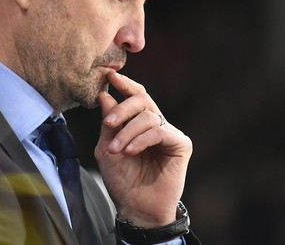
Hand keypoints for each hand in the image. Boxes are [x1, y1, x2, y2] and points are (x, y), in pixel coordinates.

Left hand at [94, 72, 192, 227]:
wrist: (135, 207)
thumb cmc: (121, 180)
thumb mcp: (106, 147)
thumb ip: (108, 122)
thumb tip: (104, 94)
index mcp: (139, 122)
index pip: (136, 95)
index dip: (125, 84)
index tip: (110, 76)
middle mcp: (156, 124)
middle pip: (142, 99)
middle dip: (122, 108)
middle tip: (108, 123)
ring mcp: (169, 133)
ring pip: (148, 116)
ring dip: (127, 132)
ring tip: (115, 150)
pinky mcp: (180, 144)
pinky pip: (158, 131)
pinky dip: (140, 140)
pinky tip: (130, 151)